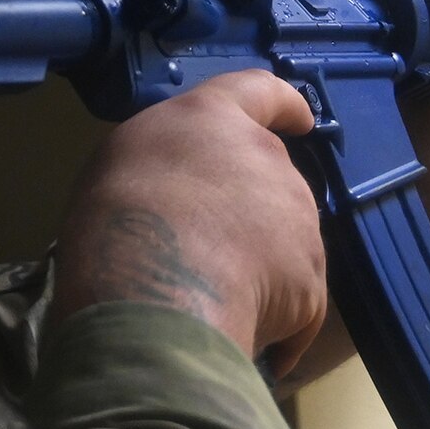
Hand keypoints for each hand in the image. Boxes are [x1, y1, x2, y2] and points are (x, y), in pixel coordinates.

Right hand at [49, 70, 326, 377]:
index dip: (282, 104)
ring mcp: (298, 219)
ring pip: (284, 241)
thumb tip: (179, 189)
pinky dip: (273, 319)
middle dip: (249, 207)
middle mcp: (267, 159)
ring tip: (212, 299)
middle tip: (207, 244)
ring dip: (259, 263)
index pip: (260, 92)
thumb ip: (165, 161)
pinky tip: (237, 337)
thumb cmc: (118, 216)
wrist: (156, 289)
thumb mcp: (121, 161)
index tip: (299, 118)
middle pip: (270, 177)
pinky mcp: (311, 279)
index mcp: (215, 118)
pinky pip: (294, 303)